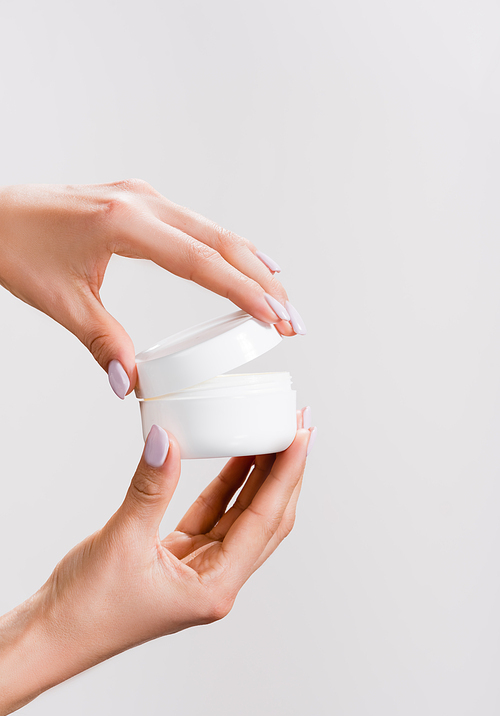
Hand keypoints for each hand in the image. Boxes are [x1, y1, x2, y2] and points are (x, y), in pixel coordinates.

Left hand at [0, 181, 305, 396]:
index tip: (275, 319)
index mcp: (124, 223)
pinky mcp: (139, 202)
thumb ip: (101, 341)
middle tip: (293, 318)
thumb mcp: (60, 299)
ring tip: (281, 298)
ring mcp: (143, 197)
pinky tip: (244, 263)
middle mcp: (142, 202)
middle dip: (263, 281)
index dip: (244, 292)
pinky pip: (197, 225)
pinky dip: (226, 249)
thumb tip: (132, 382)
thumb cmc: (14, 244)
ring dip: (251, 264)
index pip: (202, 262)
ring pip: (214, 230)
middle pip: (222, 241)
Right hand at [0, 410, 315, 715]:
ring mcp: (199, 569)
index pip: (264, 521)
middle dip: (285, 473)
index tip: (302, 436)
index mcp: (214, 588)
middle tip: (299, 428)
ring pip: (242, 516)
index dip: (286, 475)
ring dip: (259, 477)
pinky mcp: (179, 558)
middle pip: (265, 519)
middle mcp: (215, 581)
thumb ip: (150, 487)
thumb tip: (166, 440)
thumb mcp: (122, 540)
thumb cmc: (86, 609)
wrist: (52, 634)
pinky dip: (226, 487)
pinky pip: (213, 515)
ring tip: (273, 436)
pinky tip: (236, 460)